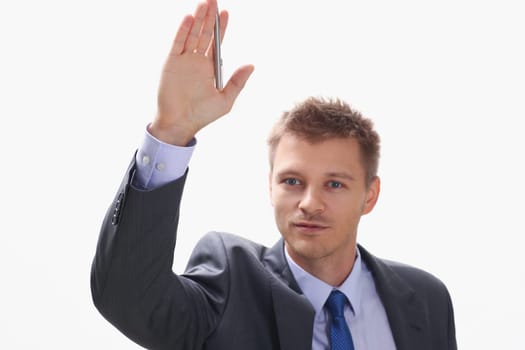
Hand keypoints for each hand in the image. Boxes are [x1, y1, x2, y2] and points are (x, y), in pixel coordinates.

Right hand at [150, 0, 253, 145]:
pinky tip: (189, 19)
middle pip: (204, 34)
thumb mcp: (225, 100)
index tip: (226, 13)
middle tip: (214, 0)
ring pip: (192, 34)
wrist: (180, 123)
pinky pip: (178, 43)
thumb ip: (237, 82)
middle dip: (210, 18)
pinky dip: (183, 31)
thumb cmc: (202, 115)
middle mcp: (197, 61)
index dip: (221, 29)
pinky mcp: (172, 63)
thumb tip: (251, 65)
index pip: (216, 43)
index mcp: (210, 68)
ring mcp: (184, 61)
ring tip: (204, 3)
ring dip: (198, 19)